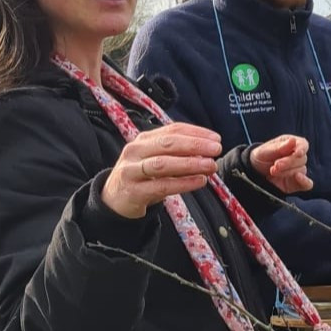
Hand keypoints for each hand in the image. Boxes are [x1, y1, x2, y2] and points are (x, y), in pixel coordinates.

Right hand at [101, 122, 221, 218]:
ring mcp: (132, 170)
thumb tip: (208, 153)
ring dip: (190, 163)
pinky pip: (161, 186)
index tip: (216, 138)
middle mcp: (136, 150)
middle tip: (216, 149)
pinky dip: (182, 183)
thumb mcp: (156, 160)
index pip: (172, 130)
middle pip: (168, 143)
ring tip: (210, 165)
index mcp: (144, 139)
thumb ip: (179, 155)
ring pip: (163, 164)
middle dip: (195, 145)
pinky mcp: (133, 191)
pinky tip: (199, 181)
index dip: (196, 132)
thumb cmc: (142, 176)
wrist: (113, 199)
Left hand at [250, 135, 313, 193]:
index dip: (302, 148)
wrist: (255, 172)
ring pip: (301, 171)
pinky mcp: (297, 183)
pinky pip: (307, 184)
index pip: (303, 144)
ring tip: (273, 171)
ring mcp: (298, 170)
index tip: (297, 153)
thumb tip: (293, 140)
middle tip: (275, 165)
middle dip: (288, 162)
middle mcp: (297, 156)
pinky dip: (305, 182)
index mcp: (291, 143)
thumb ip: (279, 147)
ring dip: (287, 172)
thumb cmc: (261, 157)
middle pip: (302, 159)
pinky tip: (297, 178)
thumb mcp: (265, 151)